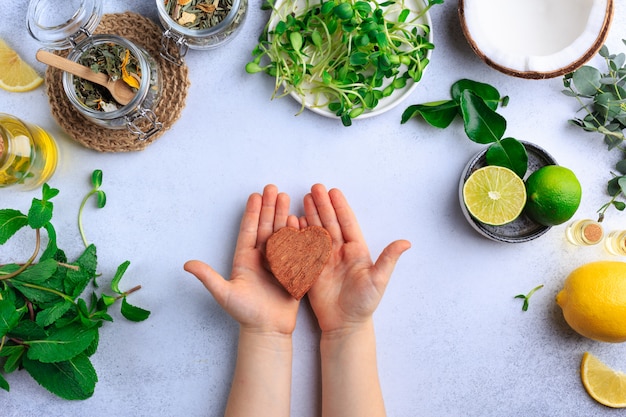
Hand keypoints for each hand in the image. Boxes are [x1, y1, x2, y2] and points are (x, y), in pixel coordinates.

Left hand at [184, 184, 299, 334]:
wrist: (267, 330)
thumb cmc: (245, 314)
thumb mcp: (224, 293)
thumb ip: (208, 277)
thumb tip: (186, 264)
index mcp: (245, 260)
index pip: (249, 231)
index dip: (252, 213)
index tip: (255, 195)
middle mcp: (261, 258)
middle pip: (266, 227)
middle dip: (269, 207)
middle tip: (273, 188)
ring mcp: (278, 263)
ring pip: (281, 234)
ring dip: (283, 215)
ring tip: (287, 197)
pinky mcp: (292, 270)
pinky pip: (296, 249)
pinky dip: (298, 234)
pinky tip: (300, 221)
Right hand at [300, 184, 410, 333]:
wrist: (345, 324)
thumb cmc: (365, 303)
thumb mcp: (379, 280)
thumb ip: (388, 259)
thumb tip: (406, 241)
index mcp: (356, 250)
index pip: (347, 223)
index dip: (340, 207)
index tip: (333, 191)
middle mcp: (340, 251)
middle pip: (329, 223)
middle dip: (322, 204)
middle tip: (315, 187)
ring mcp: (324, 259)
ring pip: (316, 231)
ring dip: (310, 214)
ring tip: (303, 198)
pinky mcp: (311, 269)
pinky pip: (304, 248)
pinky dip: (299, 235)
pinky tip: (294, 222)